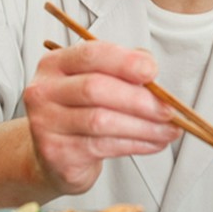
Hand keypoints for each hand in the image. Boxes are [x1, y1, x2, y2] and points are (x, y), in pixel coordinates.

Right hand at [22, 40, 180, 194]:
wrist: (52, 156)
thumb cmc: (80, 112)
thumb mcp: (96, 81)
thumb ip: (122, 68)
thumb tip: (149, 66)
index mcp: (55, 64)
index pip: (90, 55)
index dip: (125, 61)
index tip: (152, 71)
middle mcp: (44, 91)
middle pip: (95, 88)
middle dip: (139, 99)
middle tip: (168, 109)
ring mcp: (46, 124)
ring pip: (102, 121)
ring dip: (144, 126)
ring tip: (168, 129)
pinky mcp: (57, 153)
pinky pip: (104, 146)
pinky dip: (136, 144)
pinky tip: (153, 142)